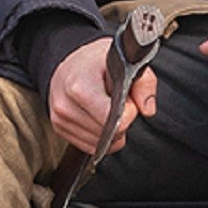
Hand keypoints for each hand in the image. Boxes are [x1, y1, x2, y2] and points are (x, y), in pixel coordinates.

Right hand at [47, 35, 157, 157]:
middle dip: (121, 122)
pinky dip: (100, 137)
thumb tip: (147, 109)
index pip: (110, 117)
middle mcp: (65, 104)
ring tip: (106, 107)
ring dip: (111, 132)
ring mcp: (59, 119)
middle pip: (108, 133)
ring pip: (100, 144)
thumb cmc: (97, 62)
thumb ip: (144, 82)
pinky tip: (98, 117)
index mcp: (79, 85)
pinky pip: (90, 147)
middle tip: (118, 102)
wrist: (71, 63)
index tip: (129, 101)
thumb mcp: (125, 60)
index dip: (128, 112)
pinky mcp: (59, 129)